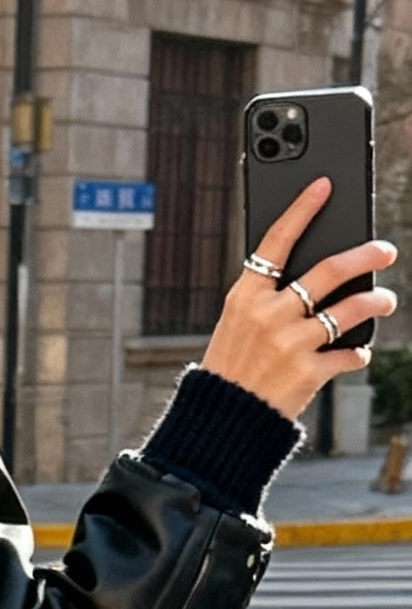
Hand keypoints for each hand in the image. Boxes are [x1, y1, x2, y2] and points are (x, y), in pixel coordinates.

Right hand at [201, 177, 397, 419]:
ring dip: (375, 303)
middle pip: (330, 270)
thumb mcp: (234, 327)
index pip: (278, 241)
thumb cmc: (229, 371)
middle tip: (385, 251)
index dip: (302, 209)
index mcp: (247, 297)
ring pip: (348, 310)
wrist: (221, 423)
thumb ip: (266, 300)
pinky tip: (359, 353)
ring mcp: (290, 343)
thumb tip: (315, 280)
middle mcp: (270, 315)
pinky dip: (357, 354)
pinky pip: (346, 355)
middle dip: (366, 256)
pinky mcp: (307, 373)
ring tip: (386, 301)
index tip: (324, 186)